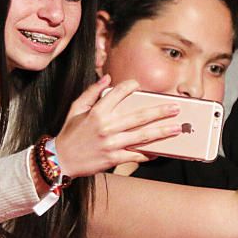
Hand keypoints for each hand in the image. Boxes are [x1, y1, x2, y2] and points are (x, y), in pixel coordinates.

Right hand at [55, 76, 182, 177]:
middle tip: (176, 107)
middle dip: (160, 111)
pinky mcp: (113, 158)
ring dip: (162, 132)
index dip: (130, 86)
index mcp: (97, 112)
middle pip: (139, 116)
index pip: (118, 94)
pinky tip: (161, 150)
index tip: (139, 85)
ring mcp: (111, 144)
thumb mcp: (76, 109)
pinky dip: (149, 153)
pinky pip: (136, 155)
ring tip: (177, 128)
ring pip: (142, 136)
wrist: (61, 160)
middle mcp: (106, 127)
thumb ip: (91, 92)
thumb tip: (107, 78)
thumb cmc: (70, 133)